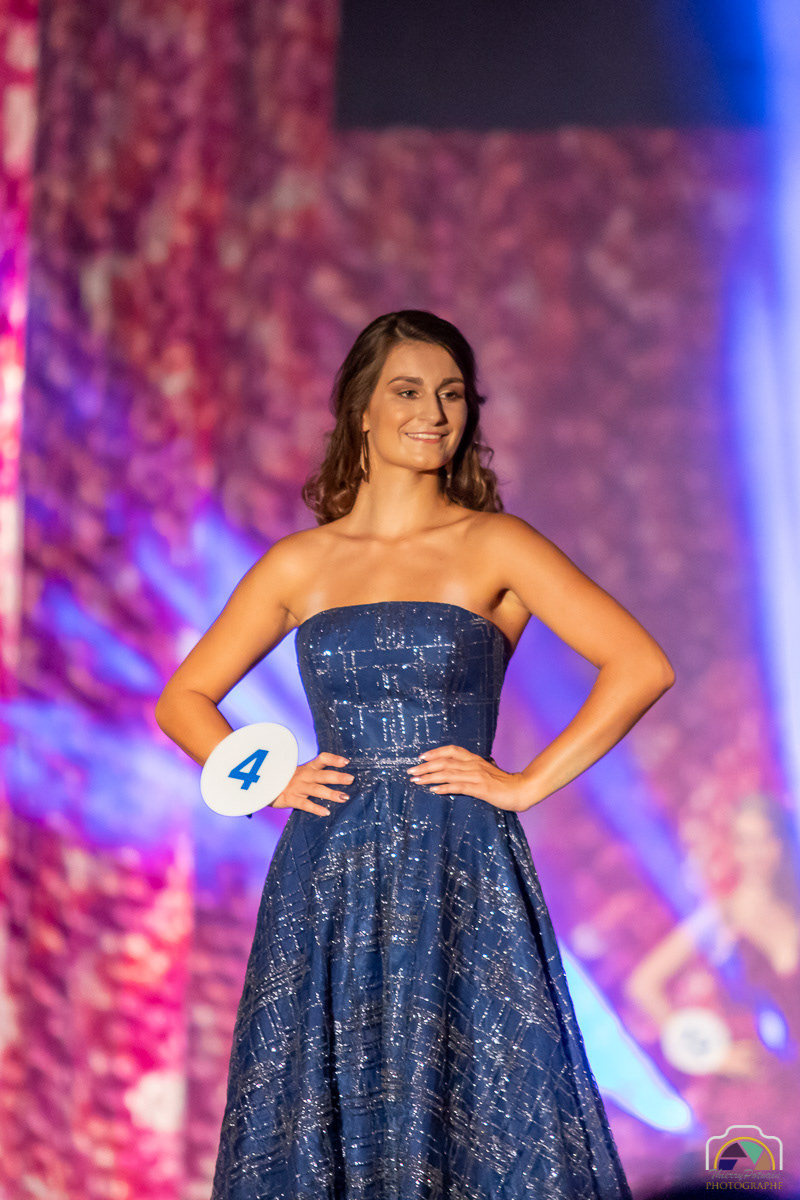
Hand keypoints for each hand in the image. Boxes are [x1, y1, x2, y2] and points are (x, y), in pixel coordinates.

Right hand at [272, 752, 352, 816]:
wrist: (263, 784)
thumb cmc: (286, 780)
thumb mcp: (300, 773)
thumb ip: (315, 774)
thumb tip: (338, 778)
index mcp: (308, 768)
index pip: (322, 759)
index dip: (334, 759)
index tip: (346, 762)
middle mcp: (304, 776)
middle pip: (323, 775)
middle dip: (337, 776)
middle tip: (351, 779)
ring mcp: (298, 787)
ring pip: (317, 789)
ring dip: (331, 793)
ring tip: (344, 797)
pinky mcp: (290, 799)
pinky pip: (305, 804)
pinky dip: (315, 808)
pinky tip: (326, 812)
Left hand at [407, 745, 533, 811]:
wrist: (521, 790)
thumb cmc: (503, 783)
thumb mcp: (486, 771)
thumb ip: (473, 769)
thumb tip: (458, 772)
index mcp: (474, 759)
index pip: (451, 750)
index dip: (435, 752)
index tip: (421, 757)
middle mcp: (473, 764)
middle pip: (445, 761)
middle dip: (426, 766)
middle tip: (411, 771)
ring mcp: (477, 776)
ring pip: (449, 773)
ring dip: (430, 776)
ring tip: (417, 781)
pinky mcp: (480, 788)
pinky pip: (459, 786)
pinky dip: (445, 787)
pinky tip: (434, 790)